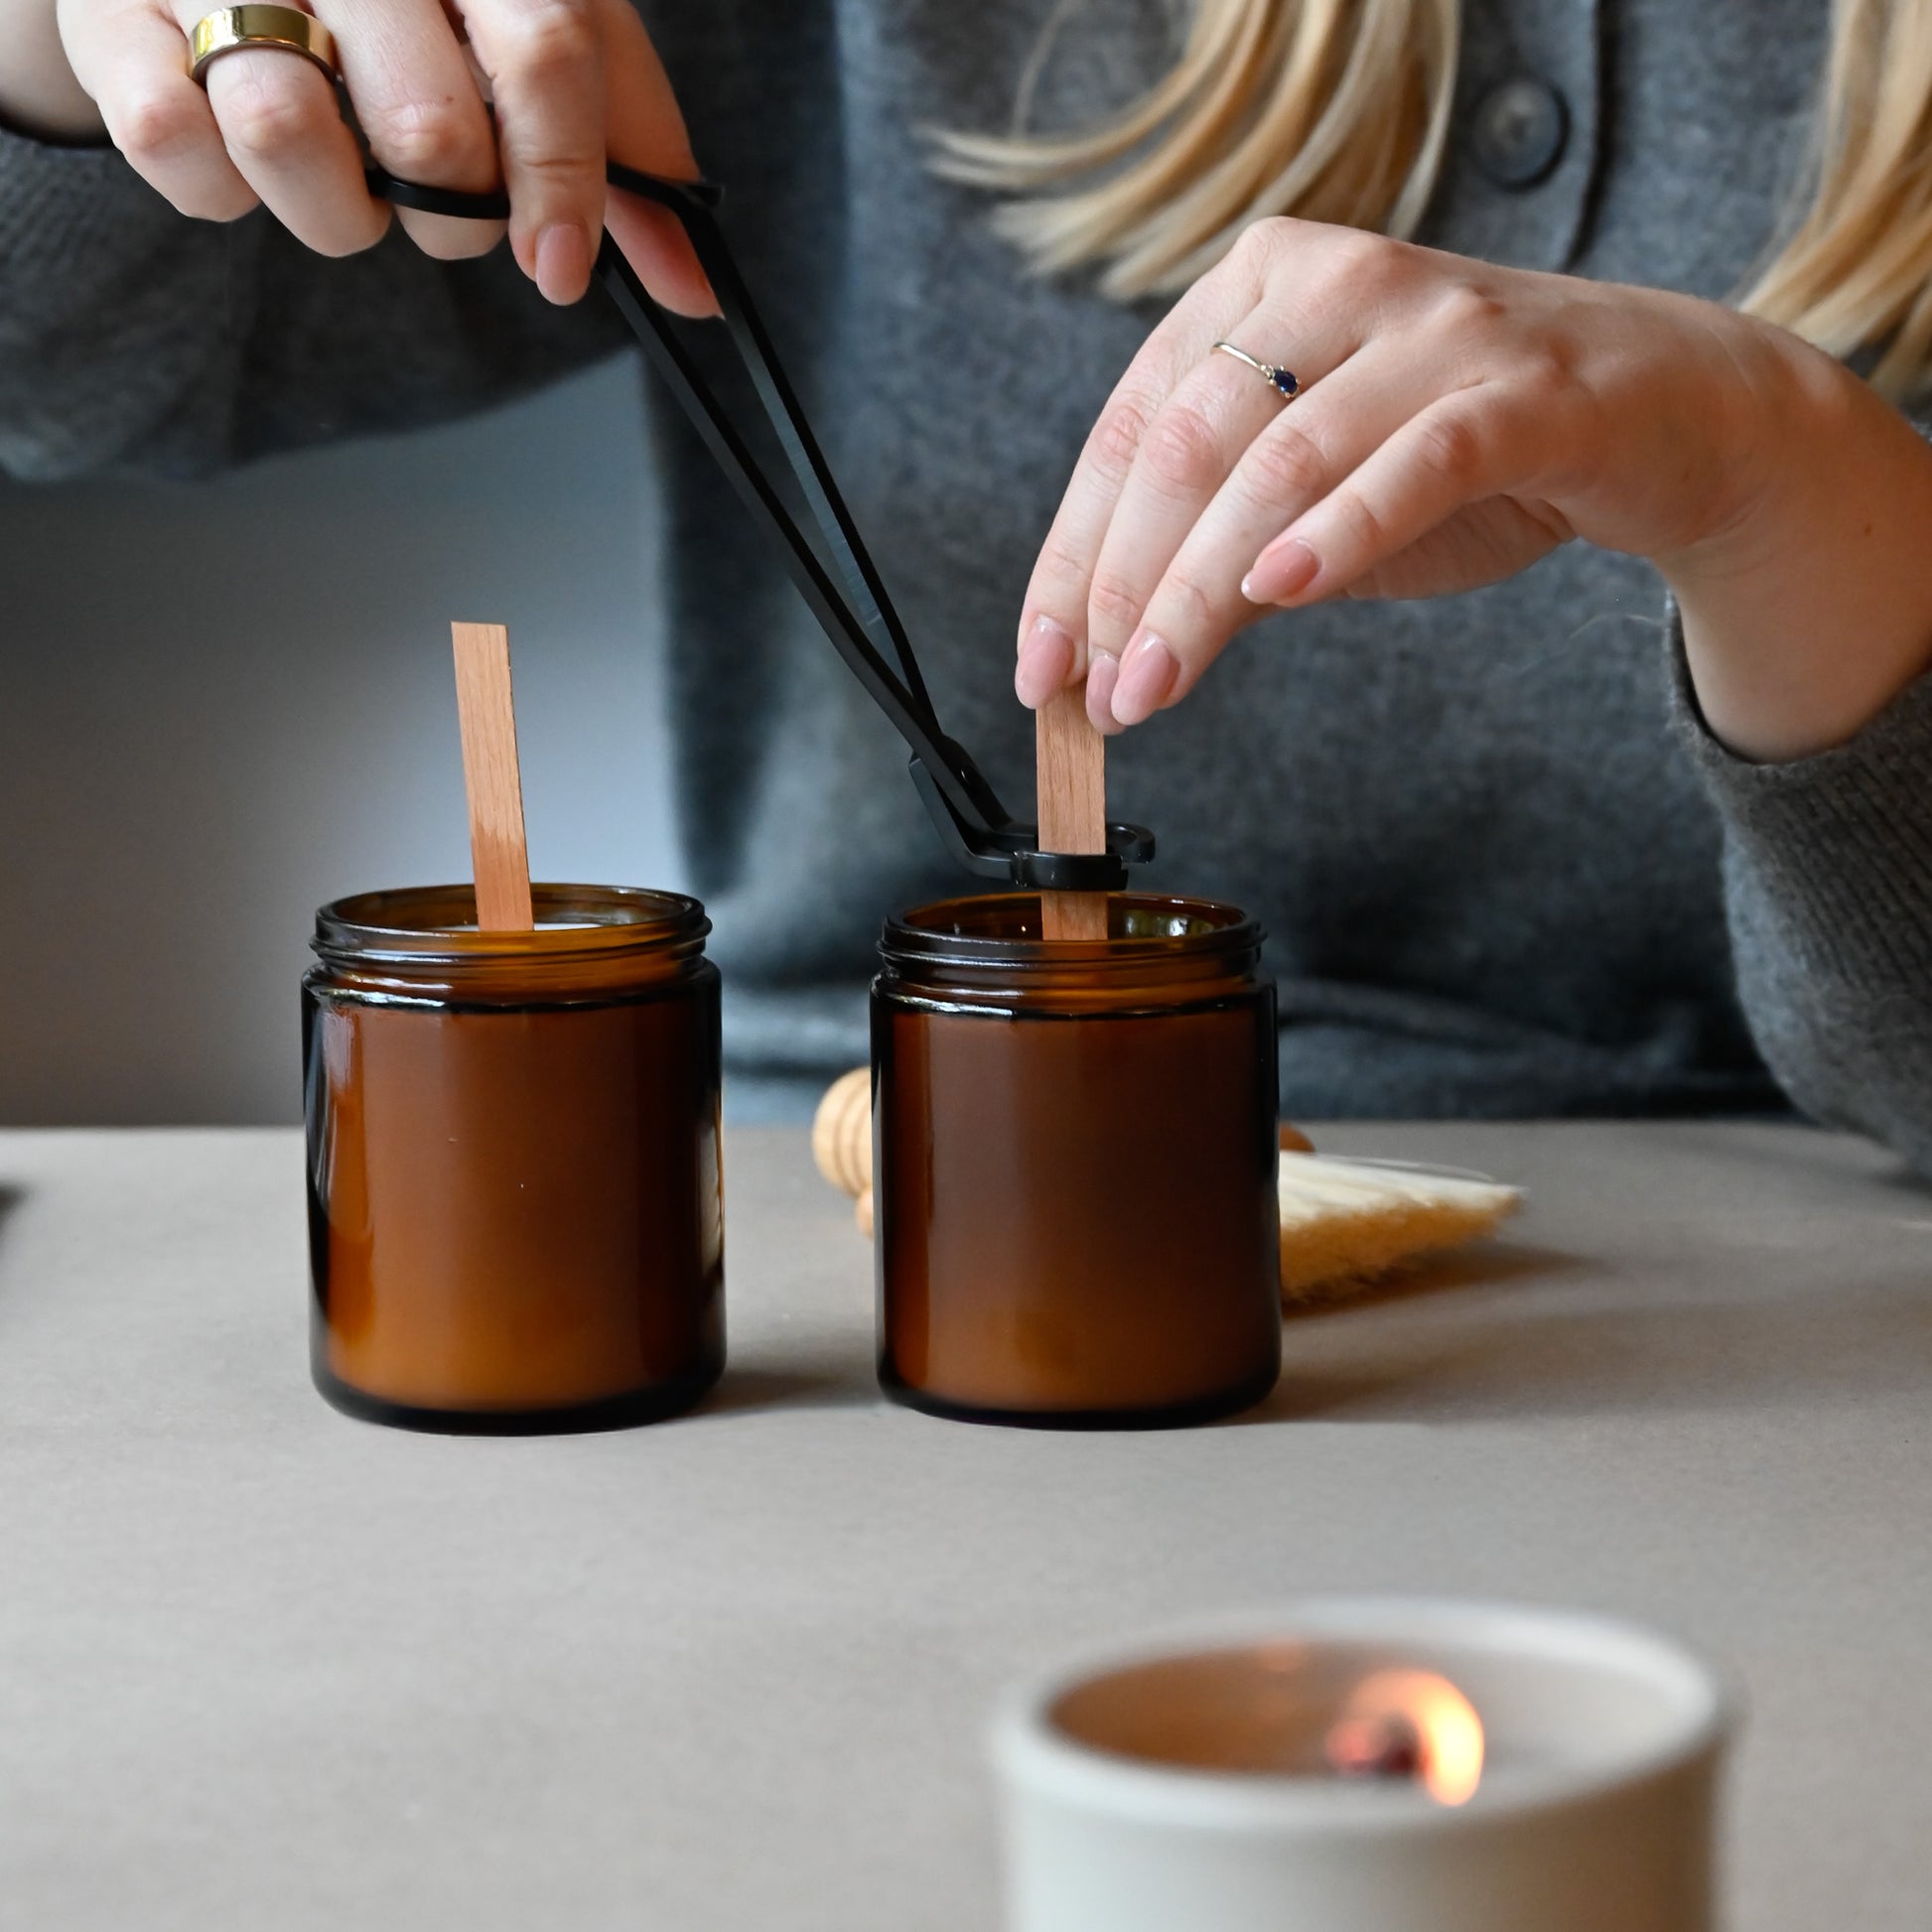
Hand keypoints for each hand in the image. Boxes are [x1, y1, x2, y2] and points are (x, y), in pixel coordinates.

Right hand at [31, 0, 709, 310]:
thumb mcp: (532, 27)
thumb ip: (619, 150)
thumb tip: (698, 294)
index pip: (548, 53)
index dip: (566, 182)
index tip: (559, 269)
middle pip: (428, 126)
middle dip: (446, 211)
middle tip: (431, 192)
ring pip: (292, 139)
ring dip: (334, 214)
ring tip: (337, 172)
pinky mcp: (109, 4)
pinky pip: (175, 152)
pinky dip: (221, 194)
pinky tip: (240, 149)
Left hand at [1015, 218, 1931, 760]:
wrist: (1667, 418)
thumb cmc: (1467, 458)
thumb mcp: (1315, 511)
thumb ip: (1218, 559)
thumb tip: (1110, 656)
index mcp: (1263, 285)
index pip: (1131, 428)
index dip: (1072, 555)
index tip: (1041, 665)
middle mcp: (1338, 279)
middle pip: (1188, 443)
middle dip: (1124, 584)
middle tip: (1099, 695)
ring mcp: (1438, 324)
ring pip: (1281, 459)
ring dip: (1200, 589)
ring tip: (1154, 683)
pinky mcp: (1528, 388)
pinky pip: (1415, 459)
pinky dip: (1339, 530)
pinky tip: (1277, 592)